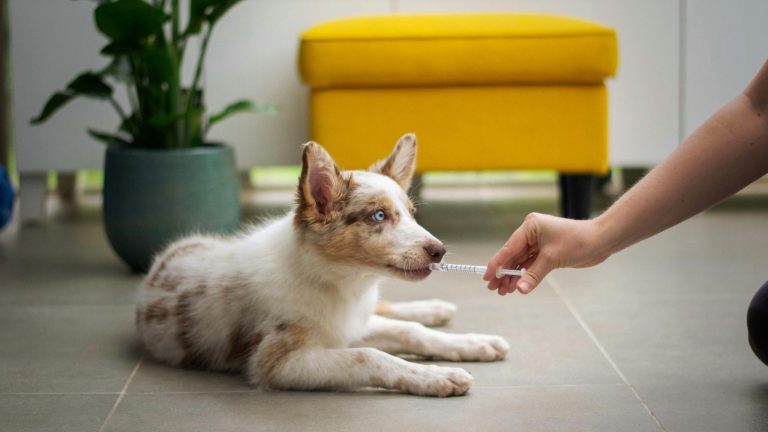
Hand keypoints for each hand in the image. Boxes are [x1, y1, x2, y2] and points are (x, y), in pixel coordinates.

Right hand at [483, 213, 609, 294]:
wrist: (601, 241)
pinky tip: (517, 286)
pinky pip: (530, 264)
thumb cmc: (578, 242)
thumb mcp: (552, 258)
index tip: (486, 277)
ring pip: (520, 262)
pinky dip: (524, 275)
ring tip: (504, 292)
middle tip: (493, 289)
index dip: (497, 264)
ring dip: (513, 276)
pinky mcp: (546, 251)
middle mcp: (532, 233)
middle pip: (512, 256)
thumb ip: (534, 275)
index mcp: (530, 227)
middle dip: (504, 273)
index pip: (509, 248)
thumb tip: (520, 289)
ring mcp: (539, 242)